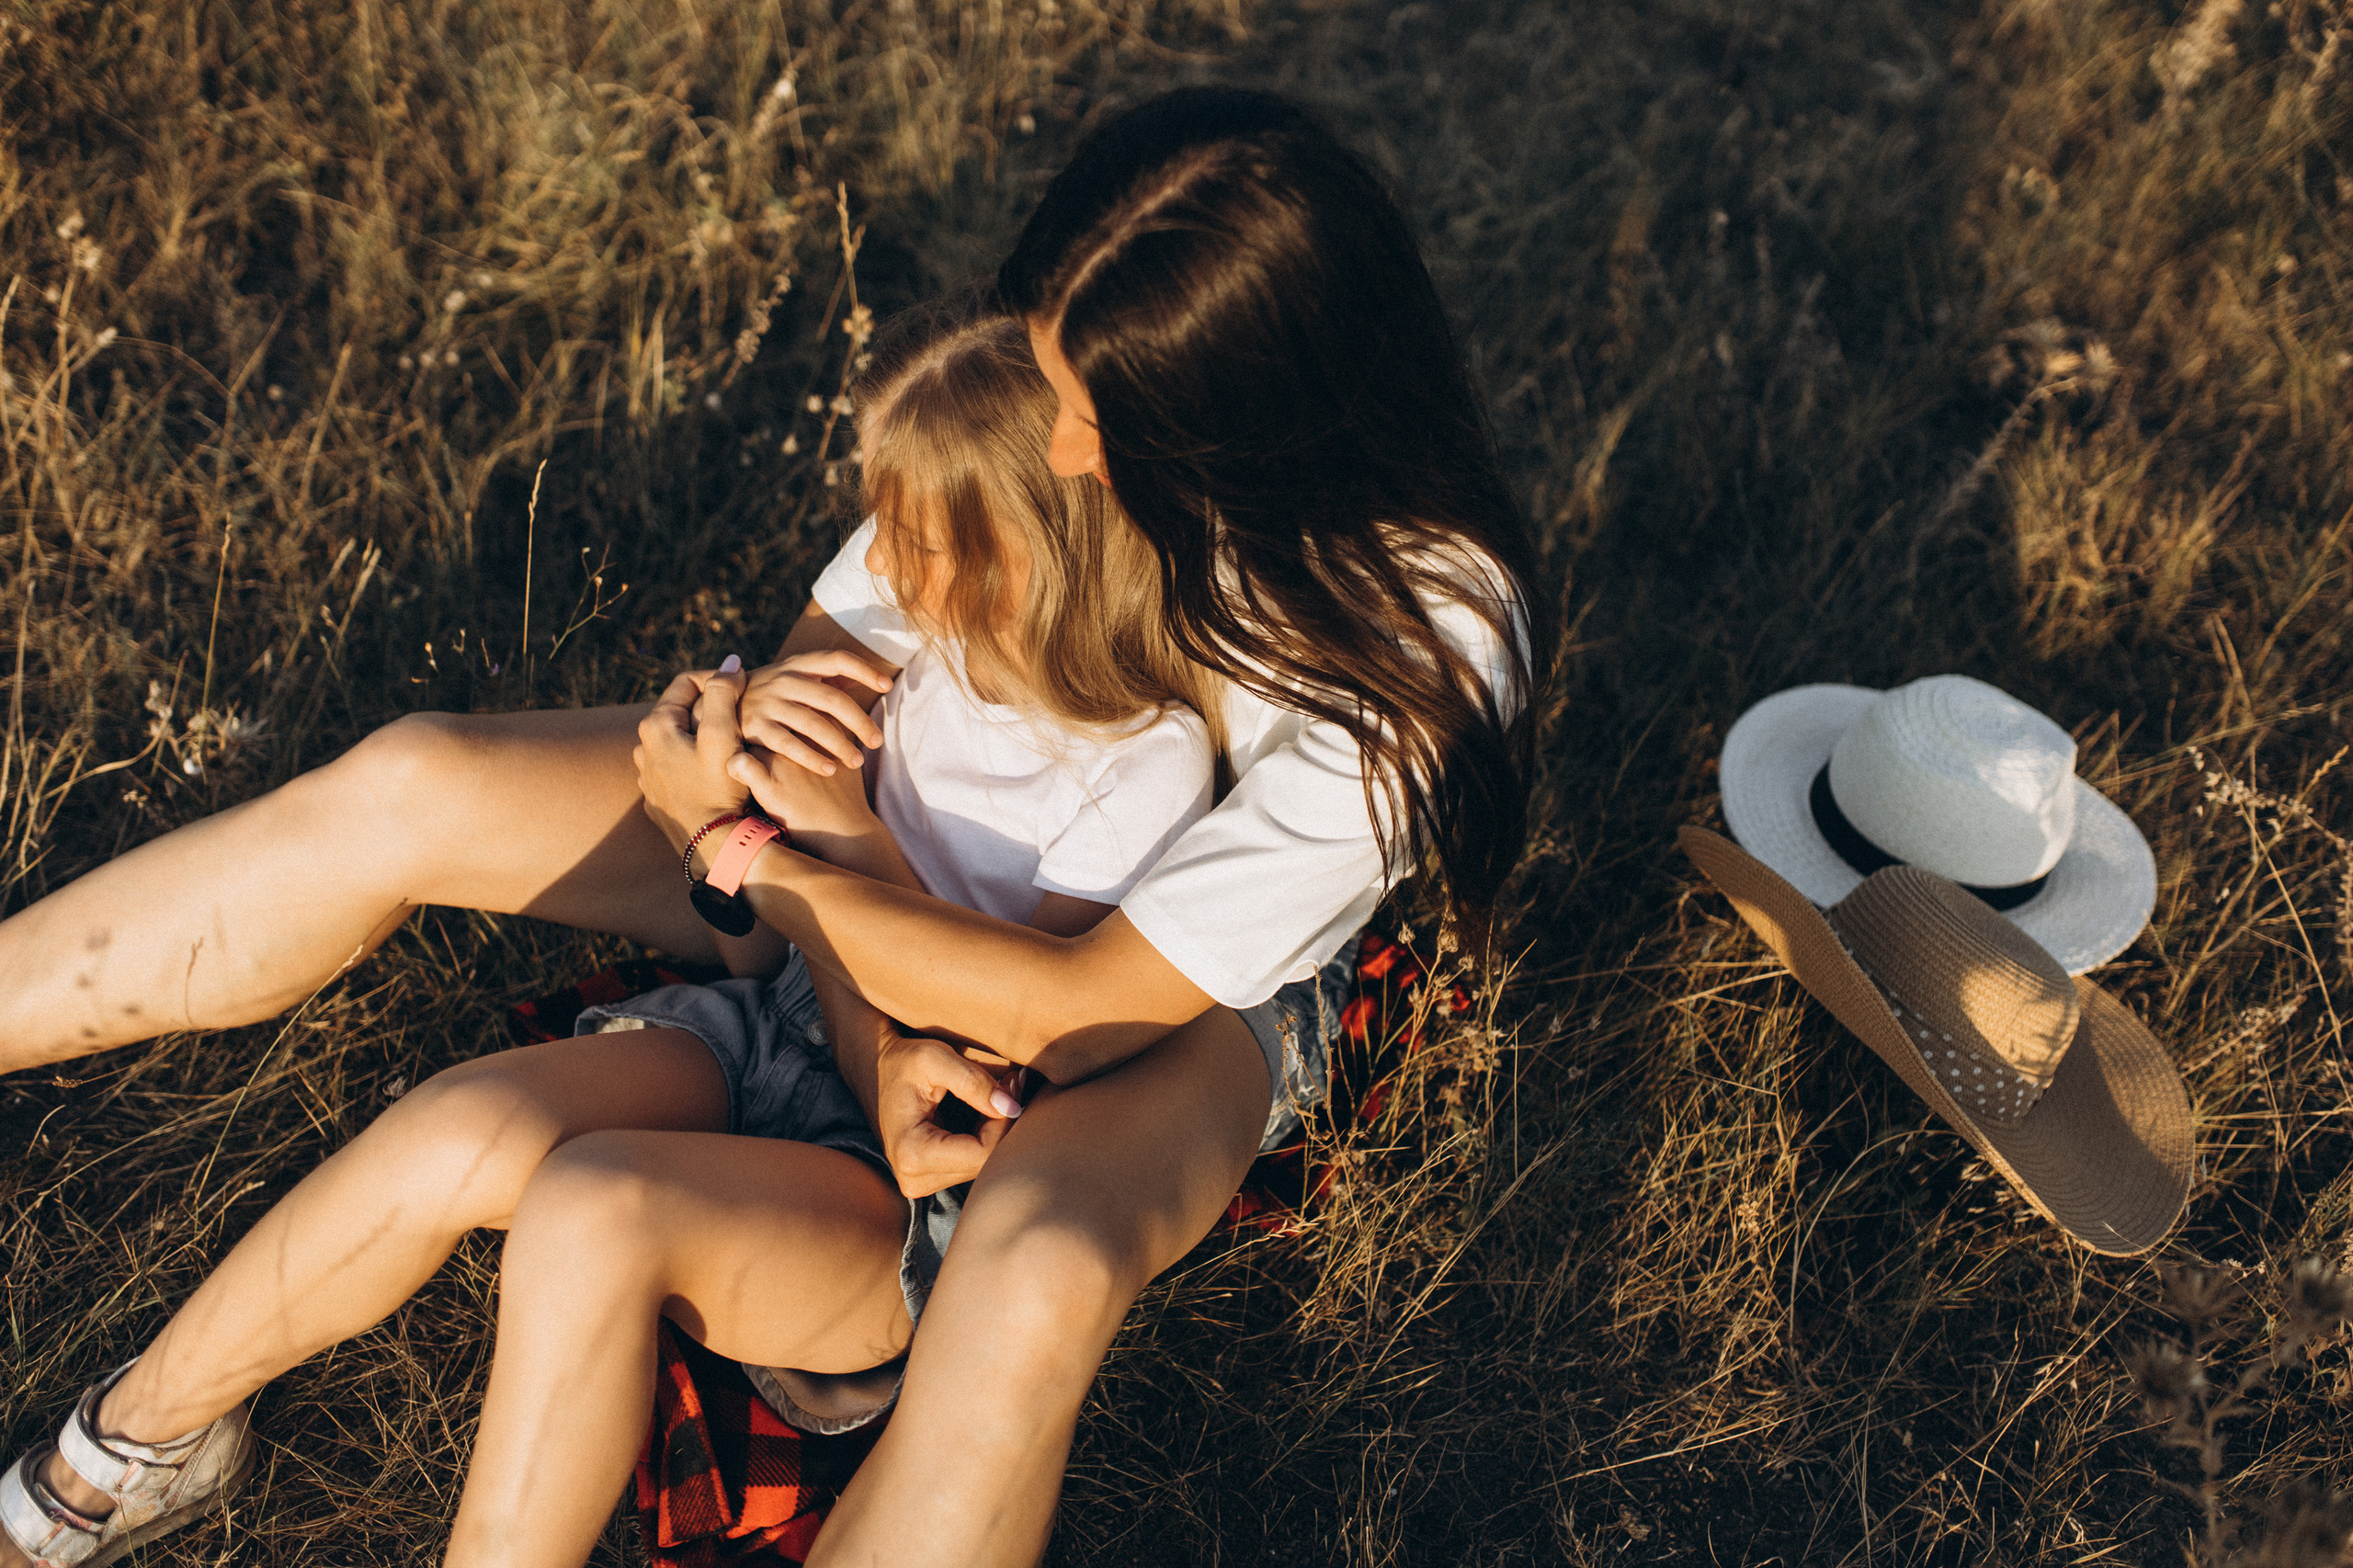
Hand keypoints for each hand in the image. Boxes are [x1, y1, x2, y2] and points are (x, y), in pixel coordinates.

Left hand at [634, 657, 753, 858]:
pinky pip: (676, 770)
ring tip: (732, 744)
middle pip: (680, 713)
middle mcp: (643, 749)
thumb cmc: (718, 789)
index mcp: (656, 727)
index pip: (685, 683)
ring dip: (702, 738)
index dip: (717, 678)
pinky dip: (695, 764)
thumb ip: (723, 694)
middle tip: (743, 713)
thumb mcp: (723, 735)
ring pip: (678, 743)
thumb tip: (730, 663)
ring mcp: (647, 776)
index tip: (743, 685)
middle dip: (711, 709)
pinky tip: (717, 774)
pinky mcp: (657, 799)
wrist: (710, 844)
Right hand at [737, 650, 892, 774]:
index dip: (864, 670)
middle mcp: (783, 680)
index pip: (837, 659)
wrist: (718, 707)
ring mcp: (768, 703)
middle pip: (832, 699)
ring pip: (813, 724)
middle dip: (859, 721)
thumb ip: (827, 680)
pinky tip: (831, 769)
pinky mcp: (755, 729)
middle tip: (877, 741)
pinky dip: (812, 757)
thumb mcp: (795, 680)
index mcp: (798, 665)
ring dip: (840, 744)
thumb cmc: (774, 697)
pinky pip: (789, 745)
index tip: (887, 685)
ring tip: (858, 761)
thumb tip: (870, 680)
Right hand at [874, 1027, 1026, 1197]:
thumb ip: (974, 1081)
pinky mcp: (928, 1179)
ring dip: (997, 1129)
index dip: (1005, 1120)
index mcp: (912, 1154)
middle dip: (1004, 1122)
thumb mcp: (934, 1057)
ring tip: (1001, 1091)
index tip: (1012, 1084)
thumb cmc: (902, 1060)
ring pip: (981, 1165)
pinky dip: (986, 1136)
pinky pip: (971, 1163)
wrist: (874, 1070)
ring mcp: (920, 1184)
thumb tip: (1012, 1108)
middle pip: (984, 1162)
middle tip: (1013, 1082)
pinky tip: (987, 1109)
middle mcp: (914, 1180)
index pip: (982, 1152)